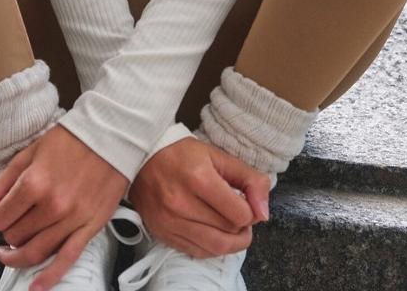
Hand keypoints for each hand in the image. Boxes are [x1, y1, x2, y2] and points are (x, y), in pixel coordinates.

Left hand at [0, 123, 128, 290]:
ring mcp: (72, 219)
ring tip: (12, 248)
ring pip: (35, 252)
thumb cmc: (70, 140)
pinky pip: (66, 259)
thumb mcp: (29, 154)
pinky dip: (49, 277)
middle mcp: (52, 205)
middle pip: (15, 236)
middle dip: (8, 230)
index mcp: (34, 183)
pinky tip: (35, 286)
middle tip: (12, 219)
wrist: (112, 134)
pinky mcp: (90, 227)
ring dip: (18, 254)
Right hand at [128, 135, 270, 258]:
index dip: (250, 211)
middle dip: (242, 226)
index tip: (247, 203)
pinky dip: (212, 247)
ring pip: (215, 248)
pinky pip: (197, 252)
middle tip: (241, 214)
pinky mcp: (163, 233)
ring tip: (233, 228)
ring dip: (231, 242)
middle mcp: (182, 203)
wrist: (142, 158)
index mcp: (199, 178)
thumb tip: (264, 212)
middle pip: (229, 231)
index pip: (240, 214)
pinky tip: (213, 232)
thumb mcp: (218, 156)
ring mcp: (171, 222)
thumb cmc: (182, 154)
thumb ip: (248, 179)